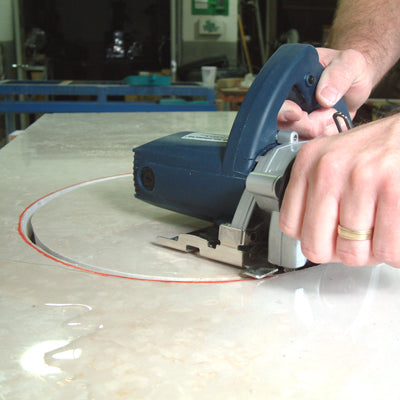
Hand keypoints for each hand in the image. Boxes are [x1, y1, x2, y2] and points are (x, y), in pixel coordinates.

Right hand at [278, 48, 373, 138]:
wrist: (356, 88)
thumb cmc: (350, 70)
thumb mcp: (351, 63)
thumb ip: (339, 74)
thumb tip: (323, 96)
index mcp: (290, 78)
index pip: (274, 98)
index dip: (283, 110)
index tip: (298, 114)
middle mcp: (287, 99)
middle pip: (279, 122)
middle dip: (303, 125)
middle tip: (325, 116)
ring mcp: (293, 117)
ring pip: (291, 137)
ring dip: (314, 133)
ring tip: (332, 117)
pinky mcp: (303, 131)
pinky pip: (304, 143)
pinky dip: (320, 139)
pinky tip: (331, 126)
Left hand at [279, 113, 399, 267]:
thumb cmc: (377, 147)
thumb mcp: (334, 159)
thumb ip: (316, 193)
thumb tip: (311, 237)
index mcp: (308, 162)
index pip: (290, 225)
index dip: (311, 241)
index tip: (326, 240)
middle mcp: (328, 169)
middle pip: (316, 246)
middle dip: (338, 254)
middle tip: (355, 245)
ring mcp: (360, 178)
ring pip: (353, 253)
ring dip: (369, 253)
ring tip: (378, 235)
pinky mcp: (393, 188)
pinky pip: (387, 248)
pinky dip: (393, 253)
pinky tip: (393, 234)